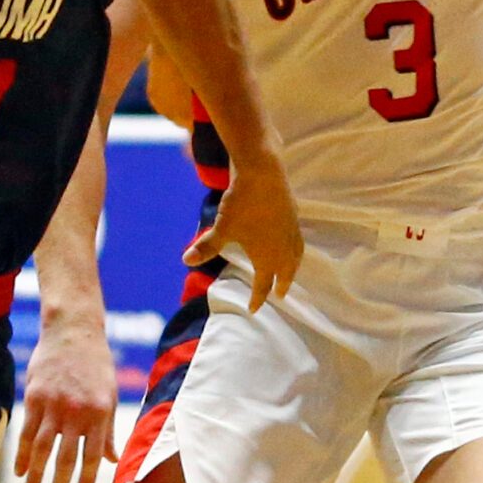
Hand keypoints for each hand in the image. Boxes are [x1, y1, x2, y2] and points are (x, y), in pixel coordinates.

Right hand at [14, 314, 116, 482]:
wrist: (74, 331)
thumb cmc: (96, 365)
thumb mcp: (109, 396)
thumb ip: (107, 430)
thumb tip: (113, 460)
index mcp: (99, 414)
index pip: (92, 456)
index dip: (87, 480)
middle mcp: (76, 412)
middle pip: (65, 458)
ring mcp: (53, 405)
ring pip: (42, 448)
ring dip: (36, 475)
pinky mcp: (34, 397)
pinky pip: (27, 431)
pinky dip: (23, 453)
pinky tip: (20, 470)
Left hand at [185, 155, 300, 312]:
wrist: (263, 172)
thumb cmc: (241, 203)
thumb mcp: (222, 227)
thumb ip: (206, 247)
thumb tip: (185, 261)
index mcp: (267, 257)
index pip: (263, 284)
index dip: (258, 298)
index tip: (253, 309)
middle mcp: (283, 248)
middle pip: (285, 273)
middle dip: (281, 285)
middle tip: (280, 296)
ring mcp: (291, 232)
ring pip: (295, 258)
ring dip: (292, 269)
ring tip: (289, 273)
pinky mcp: (294, 217)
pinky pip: (297, 241)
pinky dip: (295, 250)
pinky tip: (289, 244)